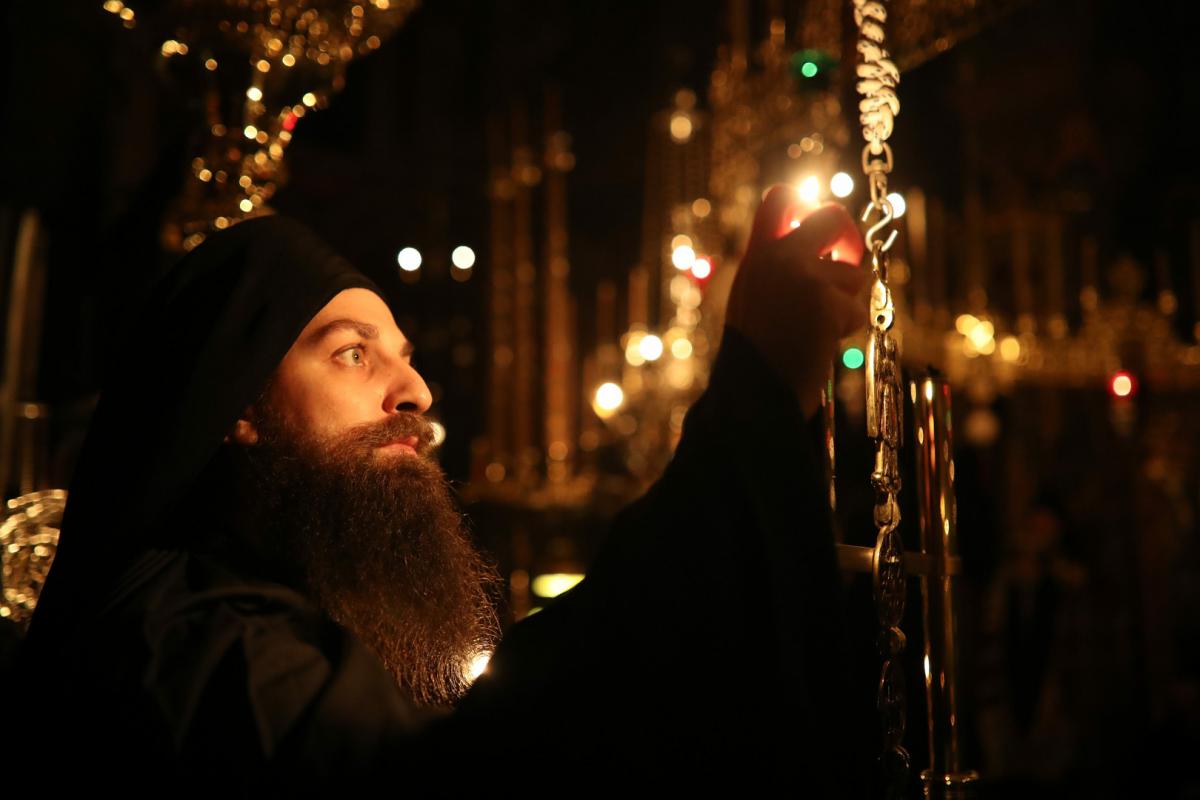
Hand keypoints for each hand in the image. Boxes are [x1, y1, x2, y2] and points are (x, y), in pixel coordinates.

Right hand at [725, 185, 867, 416]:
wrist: (754, 392)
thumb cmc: (754, 351)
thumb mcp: (752, 295)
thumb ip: (777, 265)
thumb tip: (822, 248)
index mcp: (757, 253)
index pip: (780, 198)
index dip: (806, 205)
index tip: (816, 224)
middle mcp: (779, 256)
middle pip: (832, 216)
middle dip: (849, 239)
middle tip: (847, 260)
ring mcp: (805, 277)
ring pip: (853, 274)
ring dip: (845, 301)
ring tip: (818, 328)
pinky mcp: (828, 303)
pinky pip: (856, 309)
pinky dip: (846, 329)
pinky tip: (821, 345)